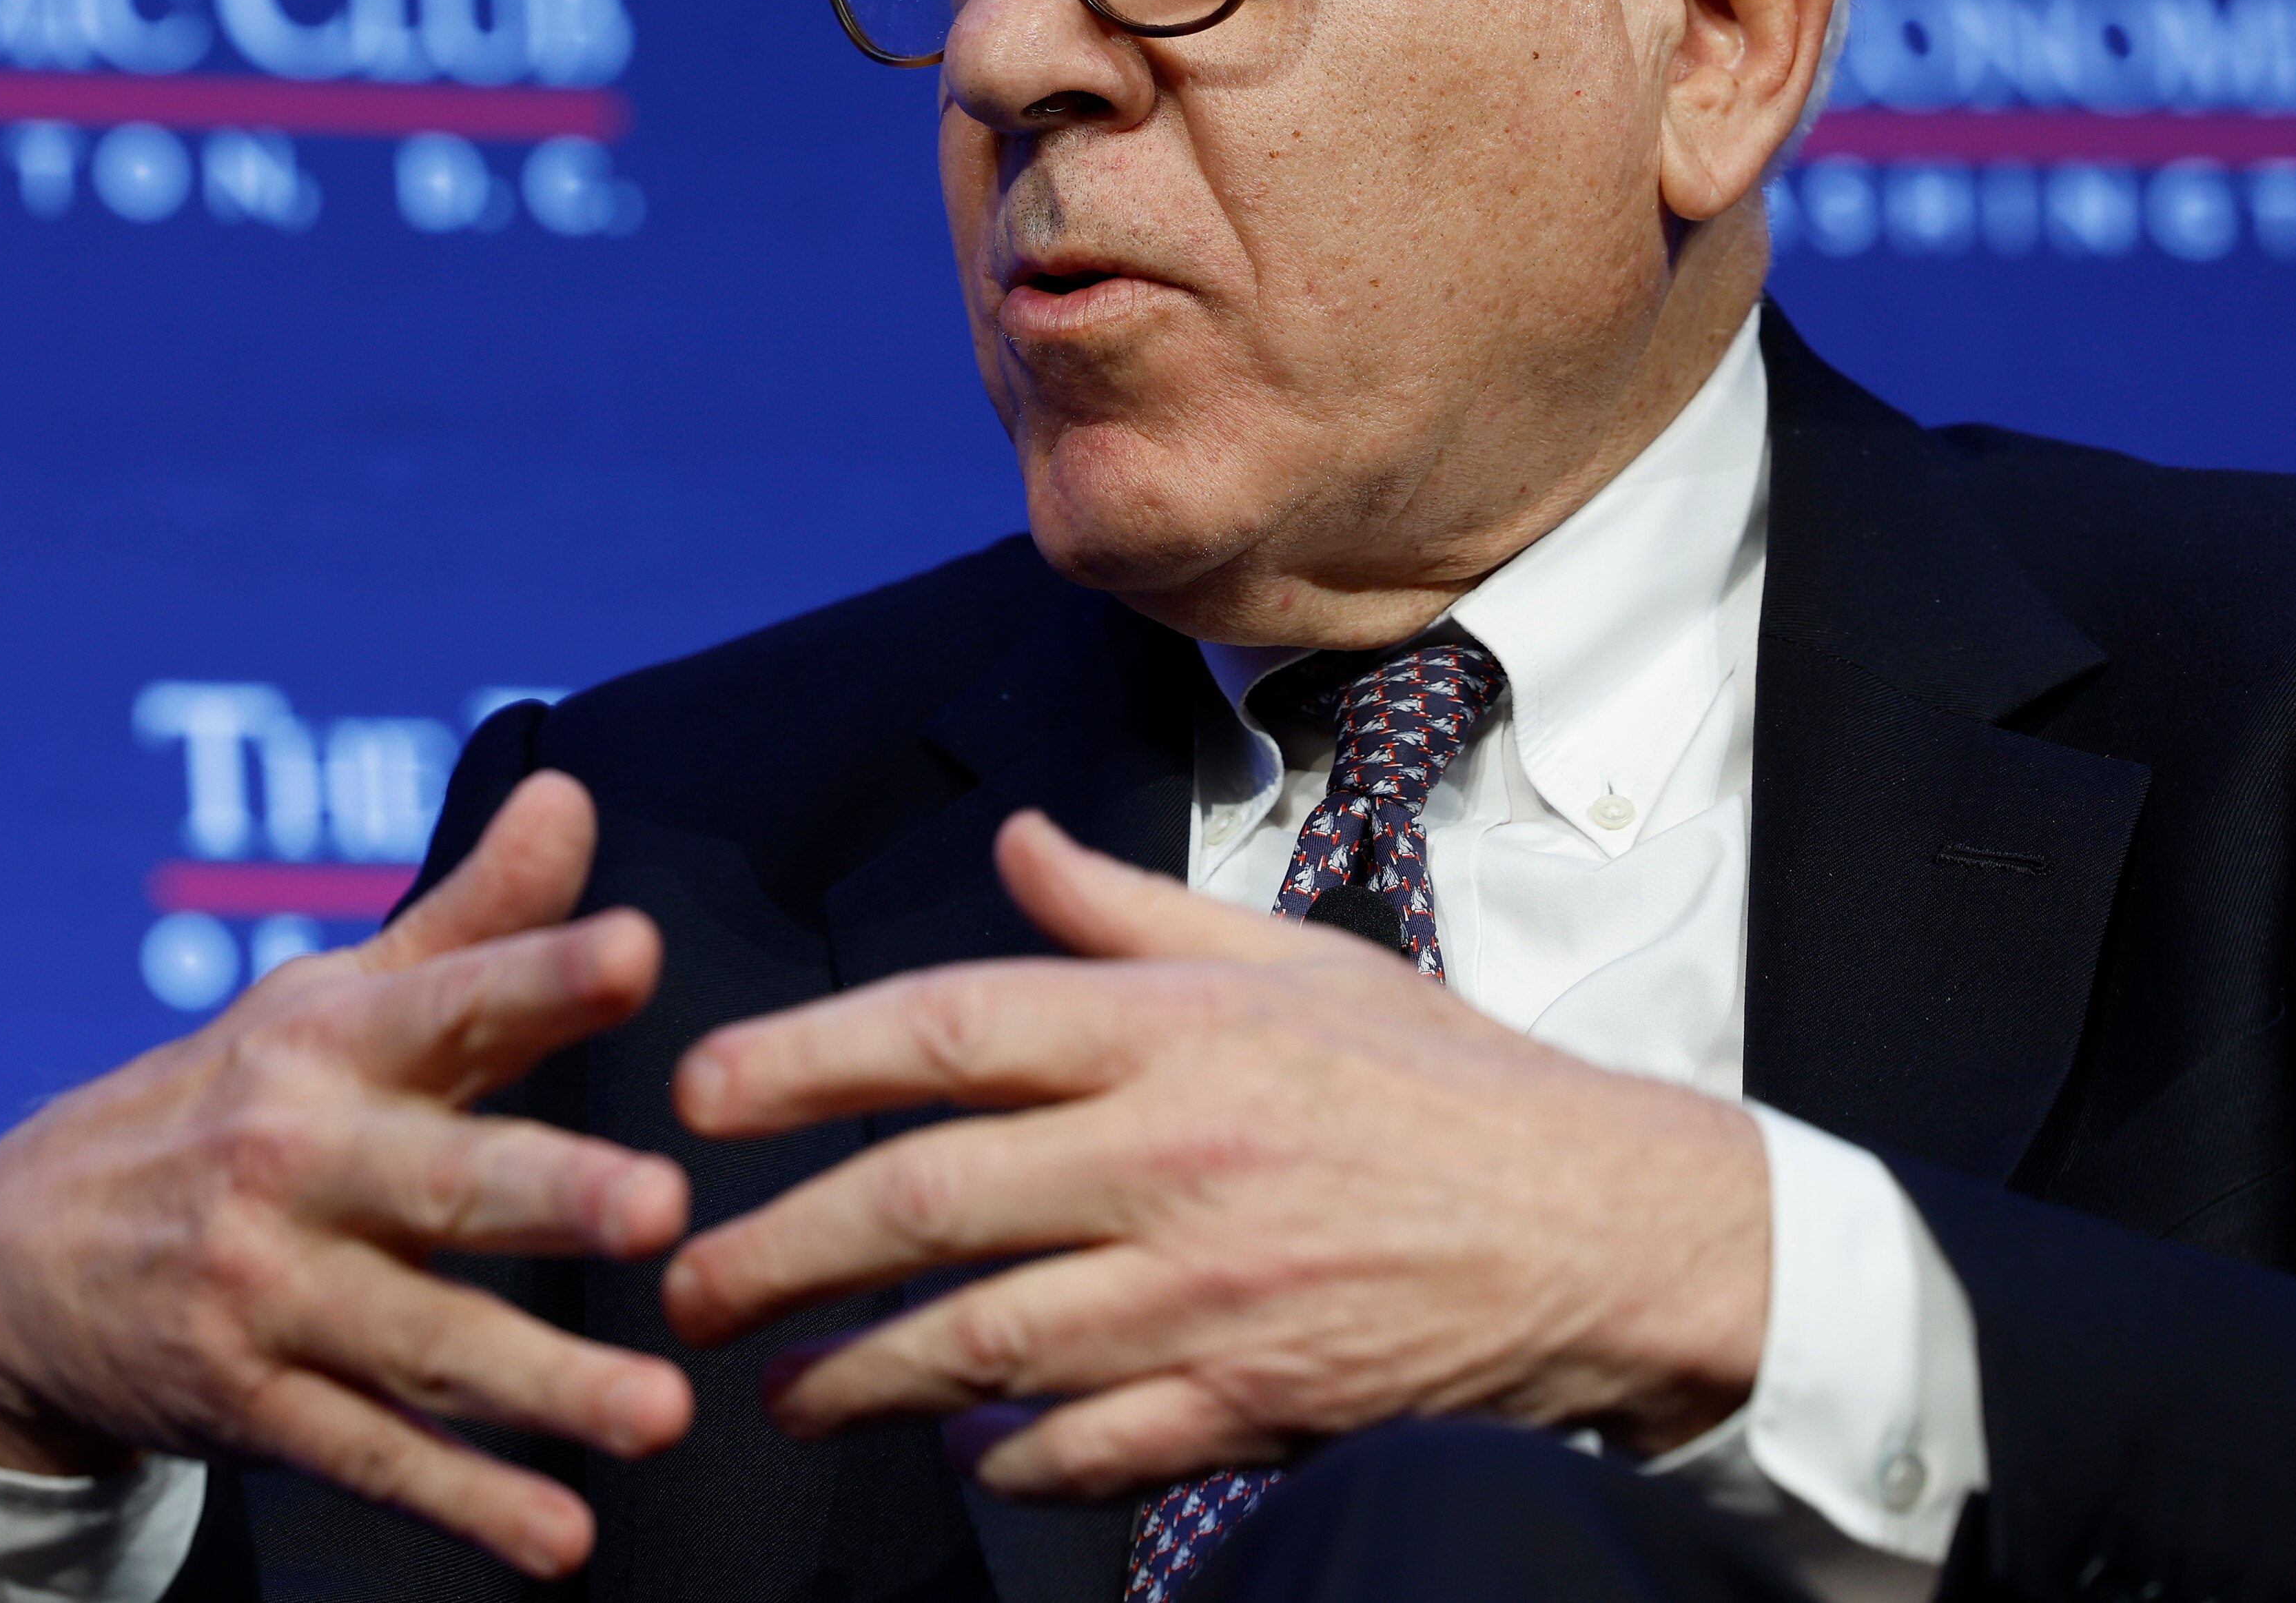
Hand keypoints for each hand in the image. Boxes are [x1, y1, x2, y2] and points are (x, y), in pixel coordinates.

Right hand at [0, 771, 695, 1577]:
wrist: (20, 1254)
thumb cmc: (229, 1103)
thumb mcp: (330, 1001)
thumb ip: (474, 920)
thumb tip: (571, 796)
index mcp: (329, 1049)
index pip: (449, 1003)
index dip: (540, 973)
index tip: (637, 951)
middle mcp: (296, 1165)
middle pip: (443, 1180)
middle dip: (553, 1193)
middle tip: (663, 1208)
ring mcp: (269, 1295)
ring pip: (425, 1344)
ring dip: (545, 1385)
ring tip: (661, 1414)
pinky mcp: (254, 1405)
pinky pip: (374, 1458)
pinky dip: (467, 1504)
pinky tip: (561, 1538)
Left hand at [659, 811, 1767, 1497]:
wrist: (1610, 1223)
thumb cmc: (1438, 1080)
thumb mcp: (1285, 958)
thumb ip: (1121, 913)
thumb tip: (1006, 841)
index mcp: (1169, 1033)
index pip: (943, 1031)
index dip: (801, 1059)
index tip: (696, 1089)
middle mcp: (1169, 1158)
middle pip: (923, 1204)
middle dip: (779, 1249)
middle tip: (684, 1281)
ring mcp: (1208, 1293)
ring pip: (981, 1340)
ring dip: (856, 1370)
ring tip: (776, 1385)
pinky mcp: (1255, 1402)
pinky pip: (1092, 1443)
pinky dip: (1009, 1455)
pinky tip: (955, 1447)